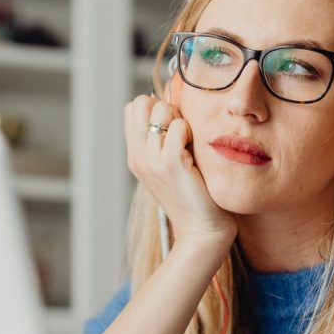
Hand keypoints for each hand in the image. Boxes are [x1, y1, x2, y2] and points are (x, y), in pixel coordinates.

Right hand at [124, 94, 236, 250]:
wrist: (200, 231)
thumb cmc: (193, 197)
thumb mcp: (169, 167)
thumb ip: (164, 141)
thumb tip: (173, 108)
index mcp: (135, 156)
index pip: (132, 109)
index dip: (154, 109)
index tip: (172, 129)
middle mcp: (138, 157)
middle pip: (141, 103)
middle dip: (165, 108)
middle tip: (181, 133)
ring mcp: (151, 160)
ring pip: (160, 109)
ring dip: (180, 119)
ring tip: (189, 144)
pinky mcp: (171, 163)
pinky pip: (179, 126)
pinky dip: (190, 131)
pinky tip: (195, 152)